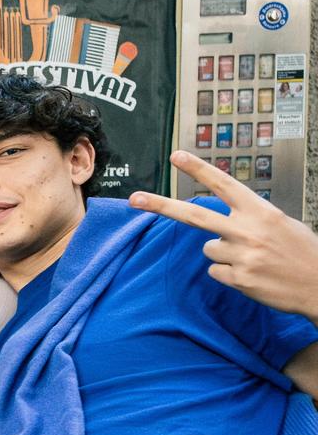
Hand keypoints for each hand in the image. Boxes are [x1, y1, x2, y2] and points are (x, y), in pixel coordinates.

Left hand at [131, 151, 317, 322]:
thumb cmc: (303, 253)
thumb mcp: (283, 224)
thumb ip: (252, 217)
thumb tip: (225, 220)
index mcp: (261, 211)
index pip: (223, 184)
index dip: (198, 169)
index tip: (176, 156)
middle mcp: (247, 230)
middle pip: (194, 215)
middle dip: (161, 206)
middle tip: (134, 199)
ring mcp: (241, 255)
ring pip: (208, 249)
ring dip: (224, 254)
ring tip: (254, 259)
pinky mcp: (238, 278)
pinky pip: (215, 272)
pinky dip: (229, 274)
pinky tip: (254, 275)